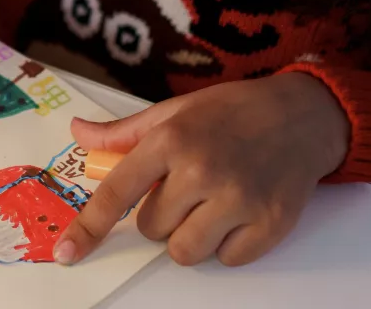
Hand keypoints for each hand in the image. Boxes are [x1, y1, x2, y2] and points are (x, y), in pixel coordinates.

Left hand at [56, 72, 348, 266]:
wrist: (303, 114)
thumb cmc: (231, 113)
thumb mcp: (173, 111)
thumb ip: (123, 132)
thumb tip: (78, 132)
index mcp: (169, 140)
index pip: (116, 194)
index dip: (89, 227)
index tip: (67, 252)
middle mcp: (201, 170)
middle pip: (151, 228)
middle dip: (161, 215)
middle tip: (186, 190)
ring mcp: (239, 198)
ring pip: (184, 251)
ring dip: (189, 237)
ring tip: (208, 206)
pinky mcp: (271, 222)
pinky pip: (228, 260)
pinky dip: (227, 246)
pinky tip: (238, 214)